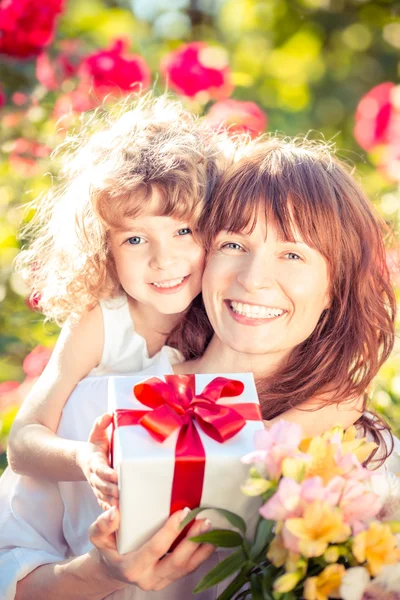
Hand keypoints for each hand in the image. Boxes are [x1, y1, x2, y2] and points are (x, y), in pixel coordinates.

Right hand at [78, 413, 117, 509]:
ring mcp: (97, 488)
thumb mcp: (96, 433)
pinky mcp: (101, 495)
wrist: (83, 460)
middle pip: (102, 487)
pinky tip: (121, 518)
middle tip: (124, 496)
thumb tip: (107, 415)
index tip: (116, 477)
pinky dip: (112, 513)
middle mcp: (95, 477)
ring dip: (113, 504)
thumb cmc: (95, 445)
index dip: (107, 474)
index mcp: (95, 462)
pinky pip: (105, 505)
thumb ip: (101, 424)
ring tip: (125, 508)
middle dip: (112, 492)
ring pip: (104, 498)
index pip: (100, 469)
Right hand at [89, 506, 214, 590]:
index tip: (183, 512)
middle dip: (193, 540)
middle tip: (204, 520)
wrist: (113, 568)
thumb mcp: (98, 536)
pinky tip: (210, 539)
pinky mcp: (170, 580)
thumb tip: (115, 512)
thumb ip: (103, 525)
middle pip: (176, 561)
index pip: (156, 548)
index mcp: (132, 566)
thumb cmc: (108, 548)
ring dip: (201, 548)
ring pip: (186, 568)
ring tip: (212, 528)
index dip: (171, 531)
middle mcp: (149, 578)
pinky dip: (201, 555)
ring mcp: (161, 581)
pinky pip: (189, 569)